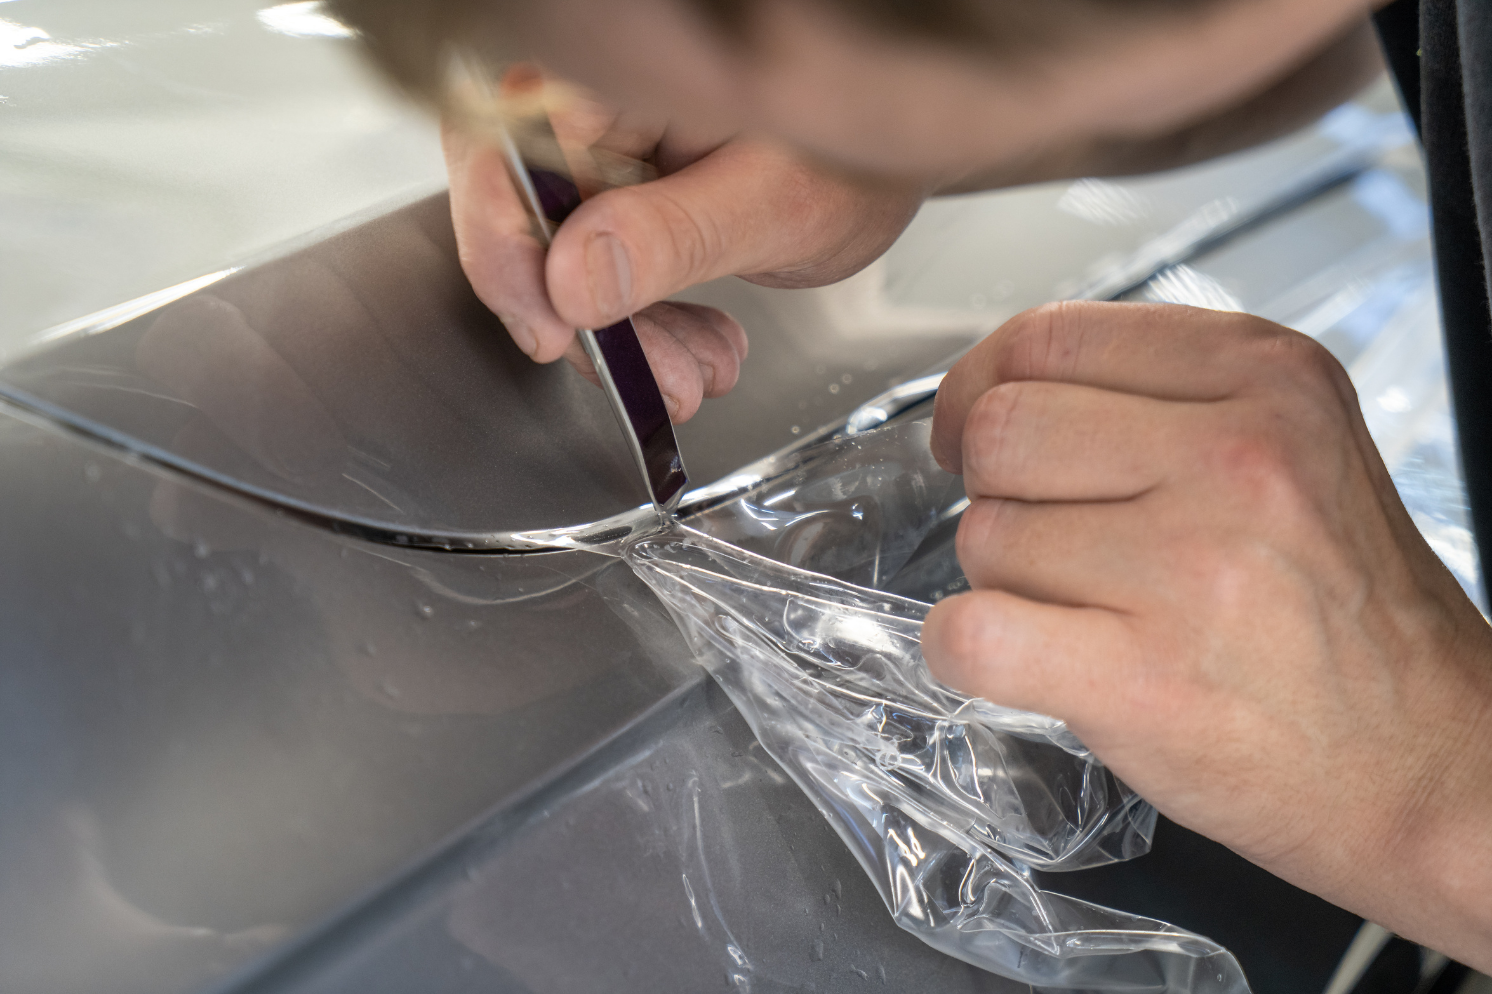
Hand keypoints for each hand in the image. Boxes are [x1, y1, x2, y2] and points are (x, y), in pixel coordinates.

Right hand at [442, 85, 926, 421]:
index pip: (507, 151)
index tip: (552, 328)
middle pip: (525, 215)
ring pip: (560, 257)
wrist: (896, 153)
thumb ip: (672, 236)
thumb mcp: (772, 201)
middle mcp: (595, 101)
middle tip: (647, 376)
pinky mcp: (621, 196)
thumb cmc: (857, 150)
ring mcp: (604, 150)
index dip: (509, 248)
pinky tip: (695, 349)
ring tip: (693, 373)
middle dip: (582, 315)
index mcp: (622, 72)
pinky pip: (598, 270)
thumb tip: (573, 280)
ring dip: (620, 336)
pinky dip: (643, 326)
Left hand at [920, 301, 1491, 969]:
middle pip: (1001, 432)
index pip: (1047, 339)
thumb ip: (1155, 401)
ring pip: (983, 535)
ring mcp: (1189, 568)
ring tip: (1090, 614)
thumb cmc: (1343, 611)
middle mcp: (1235, 457)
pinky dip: (961, 650)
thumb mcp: (1290, 447)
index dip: (981, 388)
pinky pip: (969, 633)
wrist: (1428, 760)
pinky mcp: (1143, 678)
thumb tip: (993, 393)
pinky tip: (1014, 659)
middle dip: (998, 491)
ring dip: (1005, 580)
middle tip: (1052, 541)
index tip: (972, 430)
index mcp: (1265, 378)